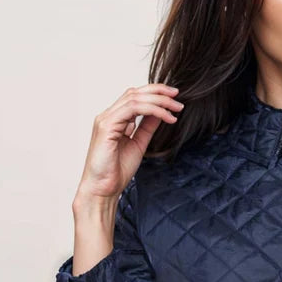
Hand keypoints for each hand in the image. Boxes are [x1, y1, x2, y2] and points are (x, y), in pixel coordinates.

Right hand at [74, 82, 184, 207]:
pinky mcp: (107, 126)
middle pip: (134, 92)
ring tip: (176, 108)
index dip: (154, 94)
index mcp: (115, 120)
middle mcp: (109, 116)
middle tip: (178, 96)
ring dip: (159, 100)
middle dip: (158, 92)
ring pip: (134, 98)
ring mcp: (106, 119)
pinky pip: (132, 109)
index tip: (173, 98)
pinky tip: (166, 117)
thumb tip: (160, 113)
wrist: (103, 189)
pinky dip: (152, 110)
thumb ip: (147, 128)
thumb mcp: (138, 145)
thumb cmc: (116, 171)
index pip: (134, 97)